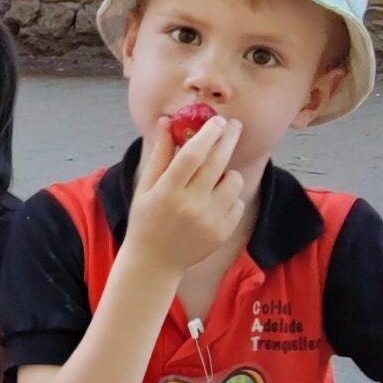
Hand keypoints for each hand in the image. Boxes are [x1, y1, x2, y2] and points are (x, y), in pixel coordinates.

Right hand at [124, 111, 245, 278]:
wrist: (154, 262)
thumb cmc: (146, 220)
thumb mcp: (145, 187)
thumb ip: (159, 154)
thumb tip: (167, 121)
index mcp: (167, 191)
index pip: (192, 155)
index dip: (207, 134)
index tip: (217, 120)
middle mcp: (190, 206)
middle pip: (217, 163)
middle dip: (228, 139)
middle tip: (234, 126)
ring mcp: (208, 221)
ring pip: (234, 182)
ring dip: (229, 172)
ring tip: (218, 175)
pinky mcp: (222, 233)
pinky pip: (237, 204)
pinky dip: (230, 197)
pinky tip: (215, 201)